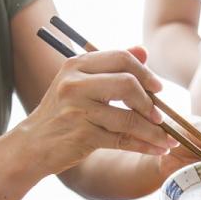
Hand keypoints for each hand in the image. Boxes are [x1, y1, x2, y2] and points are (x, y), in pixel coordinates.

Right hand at [16, 46, 175, 174]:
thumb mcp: (81, 83)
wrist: (33, 143)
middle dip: (150, 102)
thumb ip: (112, 67)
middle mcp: (75, 84)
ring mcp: (78, 110)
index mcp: (77, 65)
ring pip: (129, 118)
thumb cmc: (64, 112)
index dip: (145, 73)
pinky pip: (123, 140)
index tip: (158, 88)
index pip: (121, 58)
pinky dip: (145, 146)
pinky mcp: (83, 135)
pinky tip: (158, 149)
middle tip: (160, 116)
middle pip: (127, 84)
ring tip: (167, 139)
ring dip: (154, 131)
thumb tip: (143, 50)